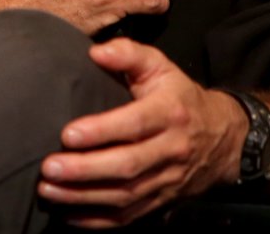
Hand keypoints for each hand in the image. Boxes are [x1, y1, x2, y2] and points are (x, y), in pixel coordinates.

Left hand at [37, 39, 246, 227]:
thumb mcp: (160, 65)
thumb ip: (128, 54)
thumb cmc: (179, 95)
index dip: (101, 131)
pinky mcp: (161, 202)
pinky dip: (96, 220)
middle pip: (126, 166)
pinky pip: (128, 217)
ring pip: (124, 196)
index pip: (134, 124)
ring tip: (48, 189)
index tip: (67, 133)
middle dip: (85, 169)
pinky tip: (68, 214)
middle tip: (48, 167)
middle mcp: (170, 149)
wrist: (221, 137)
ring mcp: (167, 180)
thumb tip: (96, 52)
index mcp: (169, 112)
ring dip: (83, 196)